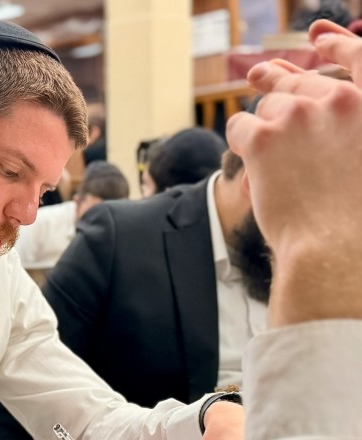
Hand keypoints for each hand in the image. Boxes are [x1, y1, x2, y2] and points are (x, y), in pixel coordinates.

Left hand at [226, 19, 361, 324]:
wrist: (335, 250)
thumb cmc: (357, 221)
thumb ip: (351, 133)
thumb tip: (316, 121)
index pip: (359, 59)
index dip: (337, 46)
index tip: (319, 39)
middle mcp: (340, 101)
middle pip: (300, 83)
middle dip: (279, 85)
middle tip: (258, 75)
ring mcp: (300, 115)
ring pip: (267, 105)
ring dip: (264, 127)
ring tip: (272, 162)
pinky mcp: (264, 136)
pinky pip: (239, 126)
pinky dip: (240, 143)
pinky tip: (251, 163)